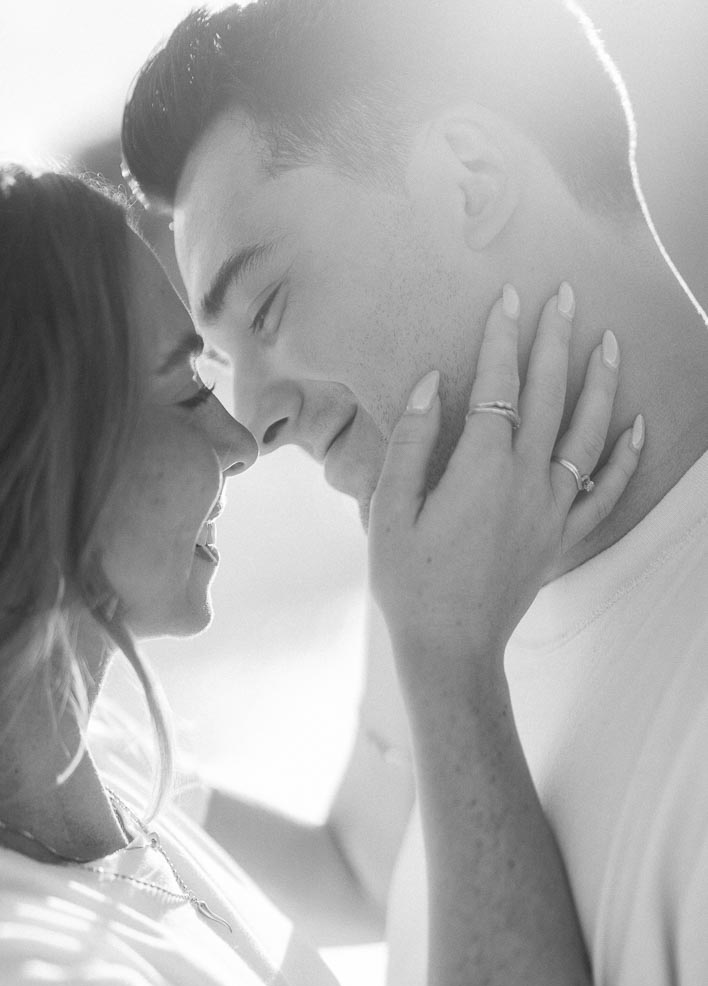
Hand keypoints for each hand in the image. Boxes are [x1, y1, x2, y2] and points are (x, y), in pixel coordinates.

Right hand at [368, 283, 641, 665]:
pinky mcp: (562, 538)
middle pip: (549, 395)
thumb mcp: (390, 511)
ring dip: (601, 383)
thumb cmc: (410, 583)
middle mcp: (527, 479)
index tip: (508, 298)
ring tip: (609, 342)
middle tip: (566, 295)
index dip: (502, 337)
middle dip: (556, 339)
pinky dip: (625, 457)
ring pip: (588, 433)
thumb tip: (433, 384)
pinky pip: (605, 492)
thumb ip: (412, 442)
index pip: (498, 385)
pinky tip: (637, 426)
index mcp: (481, 467)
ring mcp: (552, 509)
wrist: (450, 648)